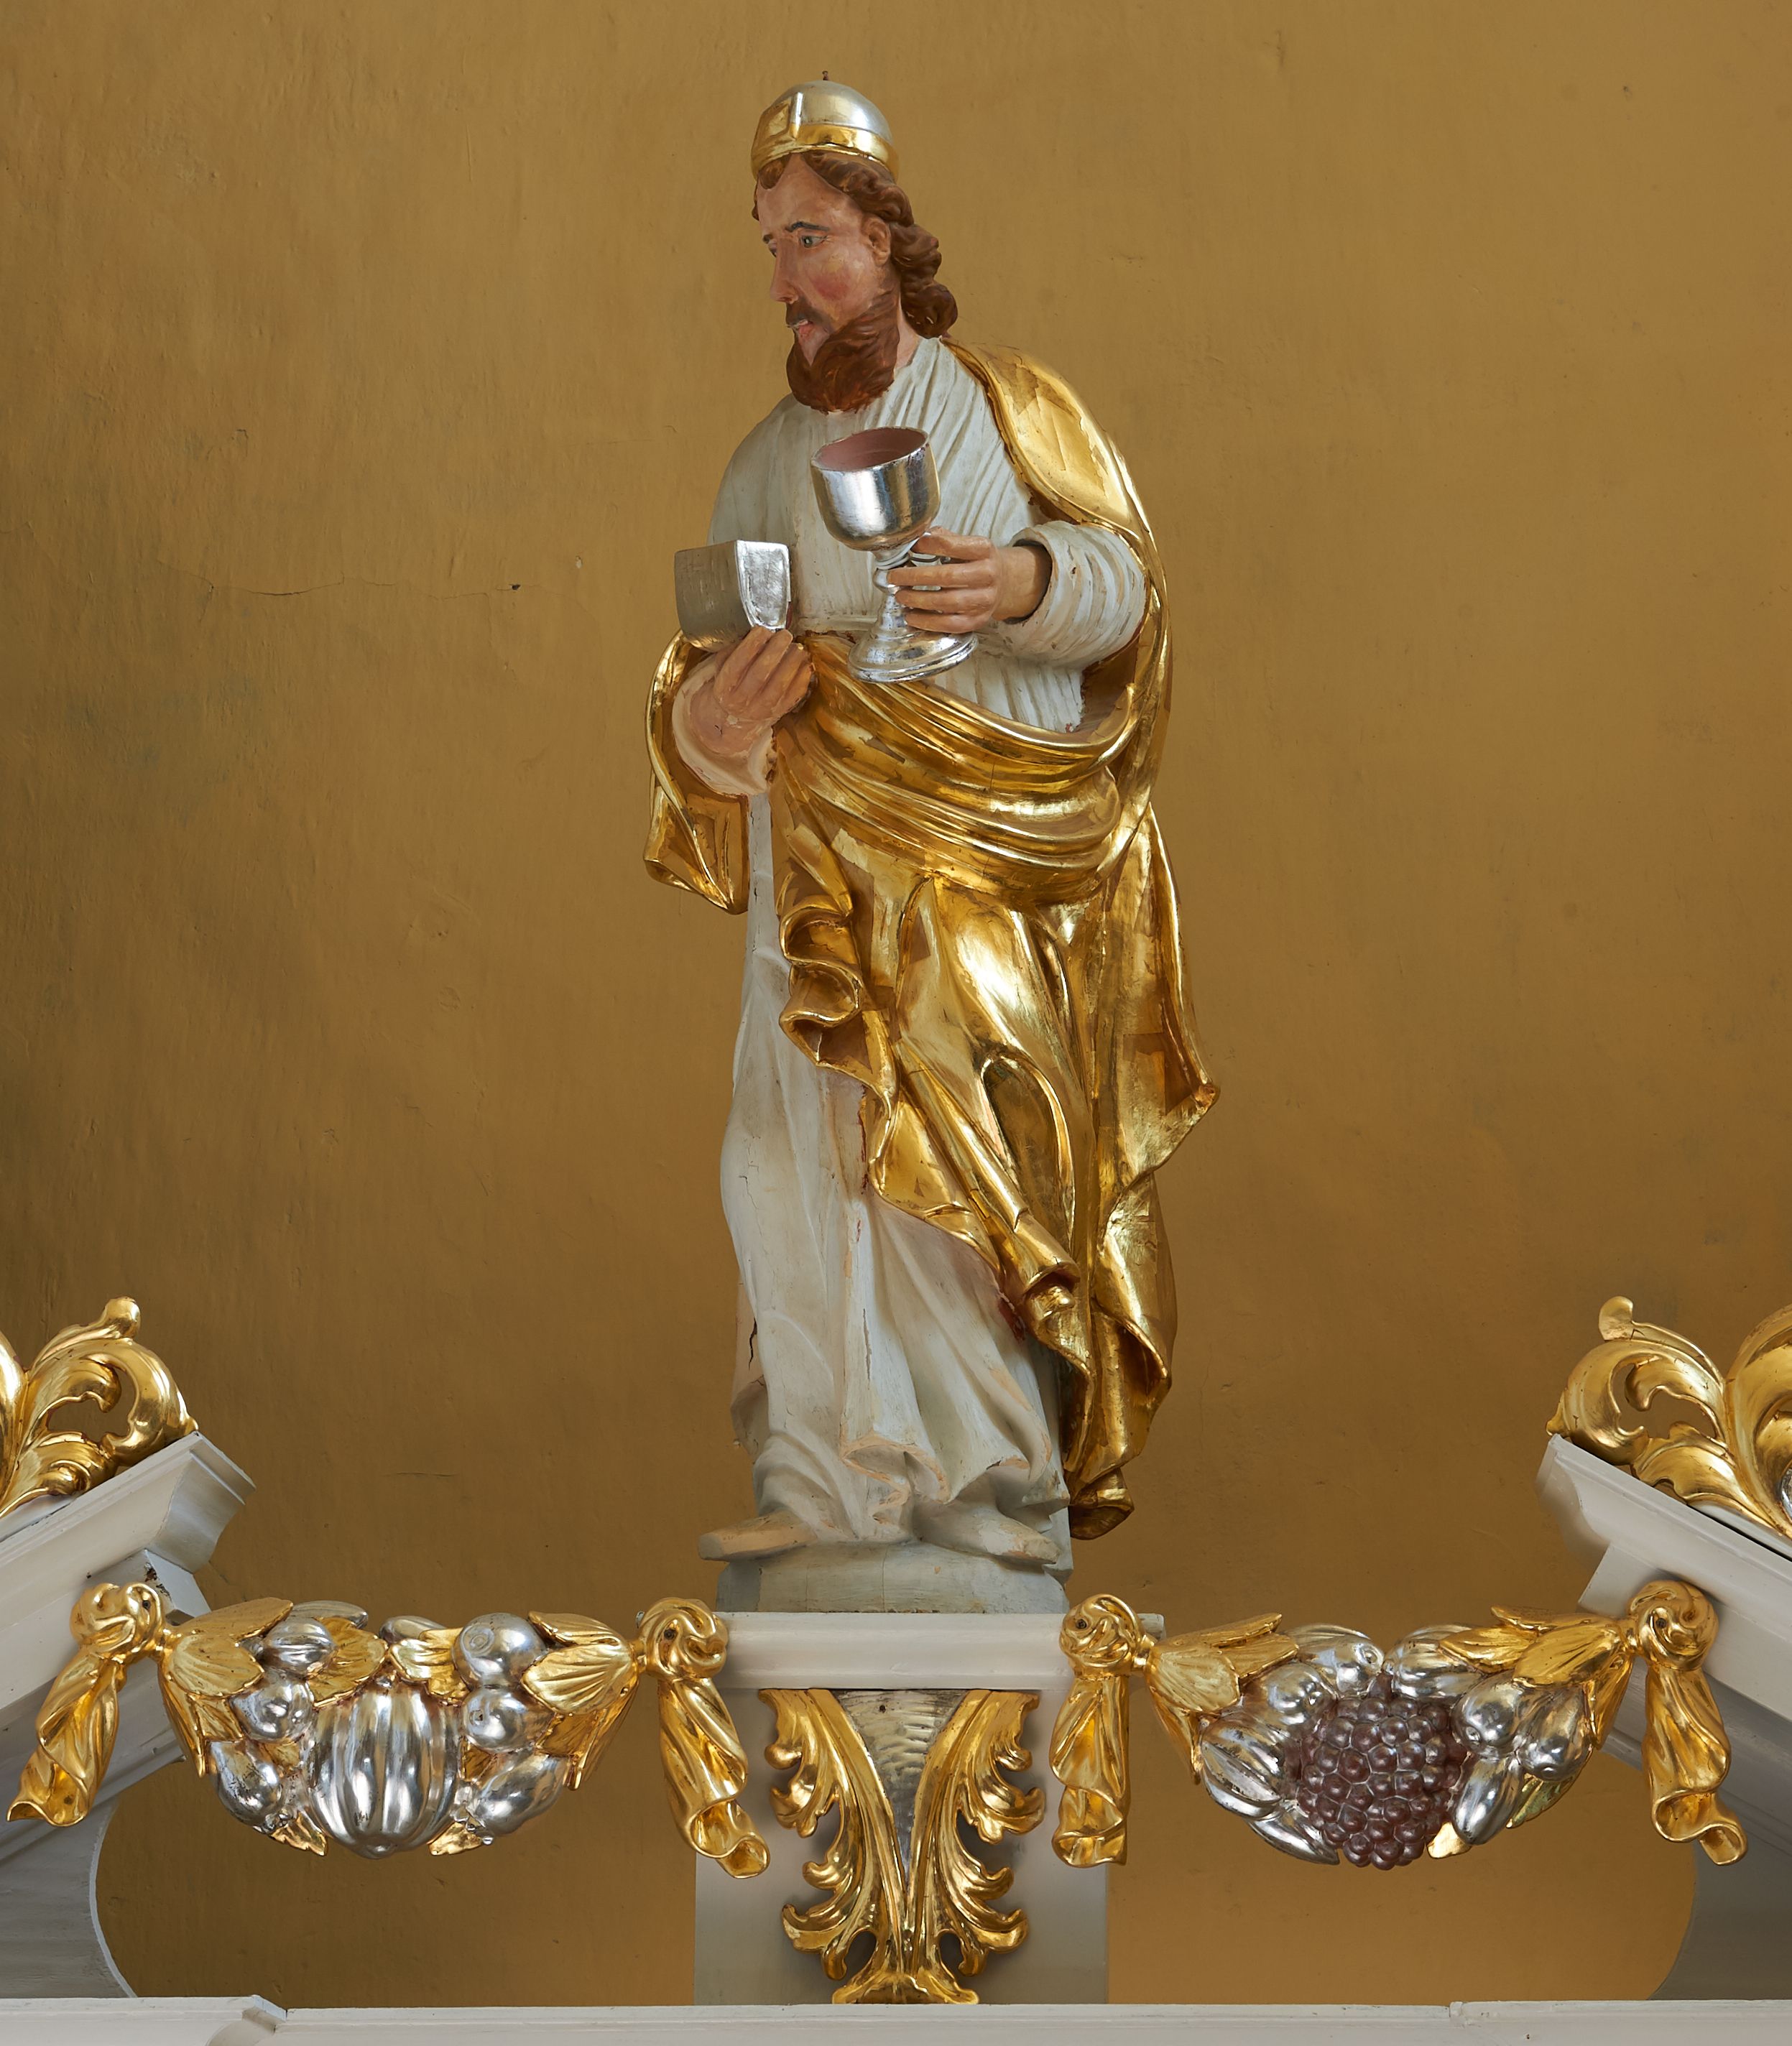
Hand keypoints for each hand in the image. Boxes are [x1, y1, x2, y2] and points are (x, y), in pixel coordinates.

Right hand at [686, 626, 811, 760]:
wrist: (734, 720)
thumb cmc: (730, 686)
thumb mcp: (721, 669)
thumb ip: (732, 650)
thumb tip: (753, 633)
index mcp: (725, 686)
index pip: (738, 662)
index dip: (752, 644)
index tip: (762, 629)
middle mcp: (742, 700)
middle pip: (761, 672)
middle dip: (775, 650)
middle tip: (785, 634)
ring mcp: (762, 708)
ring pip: (780, 684)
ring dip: (792, 662)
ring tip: (798, 647)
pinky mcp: (779, 712)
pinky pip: (794, 694)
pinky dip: (803, 676)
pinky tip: (805, 663)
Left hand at [884, 530, 1049, 635]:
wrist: (1004, 583)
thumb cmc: (977, 562)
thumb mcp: (967, 544)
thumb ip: (944, 539)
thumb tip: (917, 537)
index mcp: (984, 550)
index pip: (951, 545)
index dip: (926, 546)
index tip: (909, 548)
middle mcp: (988, 574)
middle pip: (946, 576)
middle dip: (914, 577)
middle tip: (894, 577)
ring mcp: (985, 600)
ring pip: (947, 603)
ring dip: (918, 600)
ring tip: (900, 596)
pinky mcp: (979, 620)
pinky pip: (950, 625)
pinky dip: (927, 622)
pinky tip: (911, 616)